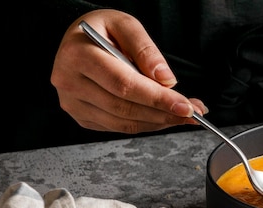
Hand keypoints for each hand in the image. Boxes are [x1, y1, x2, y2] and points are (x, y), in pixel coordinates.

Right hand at [51, 10, 206, 133]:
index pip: (124, 84)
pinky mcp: (82, 117)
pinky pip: (119, 127)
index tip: (186, 106)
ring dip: (159, 122)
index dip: (158, 99)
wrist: (78, 41)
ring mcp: (73, 104)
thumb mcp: (124, 24)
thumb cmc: (101, 30)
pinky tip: (163, 117)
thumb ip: (145, 49)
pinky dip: (146, 124)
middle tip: (193, 112)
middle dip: (164, 113)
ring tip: (184, 115)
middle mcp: (70, 83)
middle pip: (125, 108)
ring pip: (124, 123)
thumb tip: (165, 79)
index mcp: (78, 56)